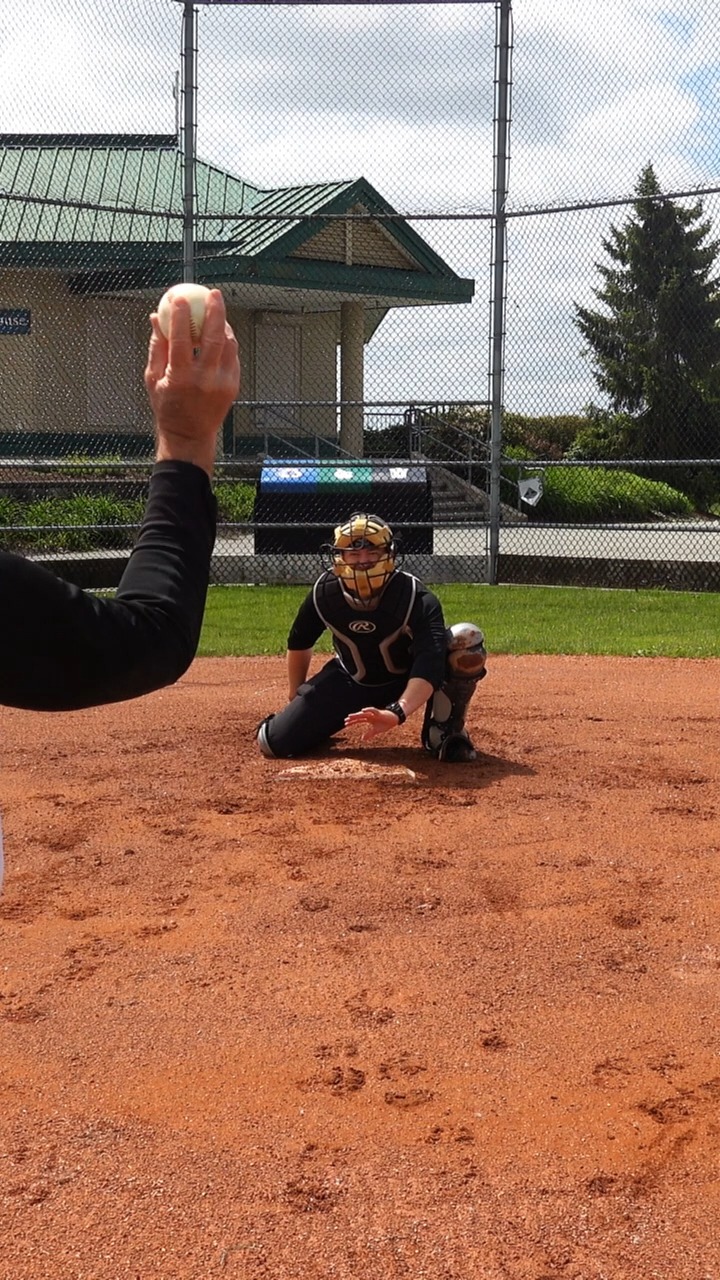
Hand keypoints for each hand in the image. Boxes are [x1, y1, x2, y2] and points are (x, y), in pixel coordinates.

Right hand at [144, 288, 240, 475]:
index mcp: (180, 377)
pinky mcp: (233, 386)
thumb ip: (156, 347)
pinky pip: (232, 357)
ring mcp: (222, 383)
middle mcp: (204, 379)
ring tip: (217, 311)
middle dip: (215, 311)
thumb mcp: (153, 379)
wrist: (190, 435)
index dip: (180, 316)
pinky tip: (221, 332)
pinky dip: (227, 342)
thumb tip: (154, 317)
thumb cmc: (167, 406)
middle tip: (212, 293)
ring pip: (228, 345)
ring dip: (224, 325)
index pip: (181, 339)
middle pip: (214, 337)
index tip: (178, 297)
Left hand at [344, 706, 401, 740]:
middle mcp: (370, 715)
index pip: (358, 720)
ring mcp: (373, 713)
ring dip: (357, 714)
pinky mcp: (379, 712)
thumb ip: (369, 734)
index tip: (345, 724)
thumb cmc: (385, 724)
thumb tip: (362, 739)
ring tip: (350, 716)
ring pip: (363, 713)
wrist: (394, 720)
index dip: (352, 722)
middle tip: (345, 720)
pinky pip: (372, 710)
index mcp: (369, 719)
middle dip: (352, 718)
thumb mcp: (376, 730)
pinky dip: (368, 710)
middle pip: (359, 716)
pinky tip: (362, 711)